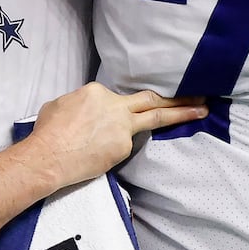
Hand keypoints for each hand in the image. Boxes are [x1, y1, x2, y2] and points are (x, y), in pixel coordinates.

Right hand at [29, 83, 206, 186]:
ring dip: (180, 115)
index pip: (119, 99)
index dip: (119, 109)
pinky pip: (127, 147)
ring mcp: (122, 127)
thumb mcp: (60, 106)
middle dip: (177, 98)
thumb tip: (84, 112)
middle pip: (150, 99)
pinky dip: (120, 150)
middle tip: (199, 96)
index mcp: (98, 92)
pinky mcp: (123, 147)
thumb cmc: (48, 133)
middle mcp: (114, 106)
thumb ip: (80, 105)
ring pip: (155, 119)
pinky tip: (106, 155)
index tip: (119, 118)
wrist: (48, 157)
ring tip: (200, 112)